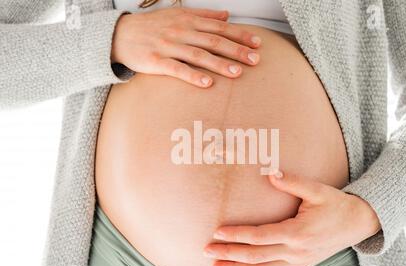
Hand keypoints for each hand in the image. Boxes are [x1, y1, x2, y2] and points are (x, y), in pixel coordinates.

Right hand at [111, 7, 260, 86]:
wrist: (120, 34)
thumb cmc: (152, 26)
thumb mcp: (178, 14)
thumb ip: (204, 15)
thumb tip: (227, 15)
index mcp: (188, 20)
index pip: (219, 27)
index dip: (240, 35)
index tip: (257, 43)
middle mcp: (181, 31)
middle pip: (213, 41)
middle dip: (236, 50)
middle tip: (255, 60)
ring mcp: (168, 46)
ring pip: (198, 55)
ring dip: (219, 64)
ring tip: (238, 73)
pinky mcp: (156, 61)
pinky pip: (177, 69)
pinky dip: (193, 76)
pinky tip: (207, 83)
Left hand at [203, 171, 380, 265]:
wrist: (358, 224)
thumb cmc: (336, 205)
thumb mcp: (318, 190)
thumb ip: (293, 182)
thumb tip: (270, 172)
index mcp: (298, 233)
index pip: (260, 236)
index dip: (237, 235)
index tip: (217, 231)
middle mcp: (296, 253)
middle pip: (256, 257)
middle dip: (230, 254)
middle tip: (207, 251)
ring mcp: (298, 263)